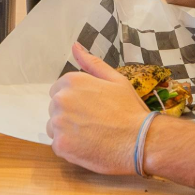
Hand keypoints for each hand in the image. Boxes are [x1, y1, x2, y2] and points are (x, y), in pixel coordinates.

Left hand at [46, 42, 148, 174]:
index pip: (59, 90)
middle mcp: (60, 100)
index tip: (90, 109)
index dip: (75, 101)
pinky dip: (71, 148)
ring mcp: (58, 123)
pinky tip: (89, 147)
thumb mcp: (116, 80)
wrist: (140, 141)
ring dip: (67, 132)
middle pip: (55, 109)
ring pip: (54, 127)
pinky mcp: (60, 145)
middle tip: (94, 123)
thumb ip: (92, 63)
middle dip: (70, 115)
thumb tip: (75, 46)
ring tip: (91, 136)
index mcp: (71, 81)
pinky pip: (59, 145)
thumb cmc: (130, 109)